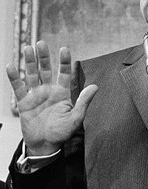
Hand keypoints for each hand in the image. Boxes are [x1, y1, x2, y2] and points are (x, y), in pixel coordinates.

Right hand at [6, 41, 97, 155]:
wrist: (45, 144)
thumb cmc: (62, 132)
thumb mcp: (76, 118)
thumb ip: (83, 102)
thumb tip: (95, 87)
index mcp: (62, 93)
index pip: (64, 73)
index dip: (64, 61)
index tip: (64, 49)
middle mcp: (49, 91)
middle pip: (46, 70)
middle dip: (43, 57)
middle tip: (41, 43)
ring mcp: (35, 95)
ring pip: (32, 74)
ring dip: (29, 62)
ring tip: (27, 48)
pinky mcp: (24, 102)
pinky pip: (18, 87)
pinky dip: (14, 77)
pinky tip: (11, 66)